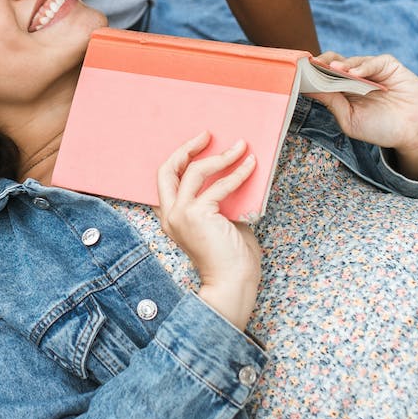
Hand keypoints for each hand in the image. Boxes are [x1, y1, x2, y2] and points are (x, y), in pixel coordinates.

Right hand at [154, 133, 260, 330]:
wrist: (233, 283)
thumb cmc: (232, 258)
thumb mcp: (221, 222)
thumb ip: (219, 200)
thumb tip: (233, 173)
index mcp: (172, 218)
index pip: (167, 180)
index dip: (182, 158)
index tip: (201, 144)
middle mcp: (170, 215)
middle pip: (168, 169)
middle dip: (187, 148)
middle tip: (207, 135)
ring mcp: (181, 214)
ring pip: (194, 171)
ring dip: (220, 156)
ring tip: (240, 146)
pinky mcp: (198, 215)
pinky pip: (219, 185)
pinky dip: (238, 172)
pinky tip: (250, 165)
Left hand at [305, 53, 417, 178]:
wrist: (414, 132)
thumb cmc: (381, 129)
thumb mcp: (351, 120)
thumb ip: (332, 103)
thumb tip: (309, 89)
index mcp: (343, 91)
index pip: (323, 77)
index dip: (312, 73)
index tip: (299, 73)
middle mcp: (355, 78)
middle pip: (333, 63)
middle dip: (321, 63)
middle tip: (312, 65)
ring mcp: (372, 70)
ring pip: (351, 60)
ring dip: (340, 65)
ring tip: (333, 70)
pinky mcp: (389, 66)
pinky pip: (373, 61)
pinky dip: (363, 66)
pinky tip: (355, 73)